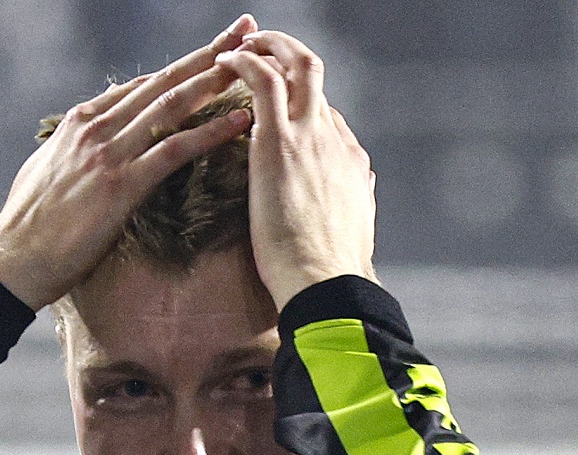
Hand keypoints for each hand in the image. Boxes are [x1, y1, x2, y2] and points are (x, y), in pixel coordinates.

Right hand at [0, 15, 258, 310]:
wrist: (13, 258)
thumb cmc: (30, 224)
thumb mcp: (48, 170)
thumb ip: (74, 149)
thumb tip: (86, 140)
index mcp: (81, 122)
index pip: (141, 86)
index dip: (179, 68)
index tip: (212, 54)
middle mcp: (97, 127)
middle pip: (163, 81)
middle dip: (208, 54)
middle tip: (244, 30)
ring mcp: (109, 154)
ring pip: (172, 106)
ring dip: (216, 81)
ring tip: (253, 64)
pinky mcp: (121, 185)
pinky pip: (175, 151)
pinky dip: (211, 133)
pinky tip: (240, 122)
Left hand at [215, 31, 376, 311]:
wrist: (326, 284)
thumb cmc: (327, 276)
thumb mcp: (349, 236)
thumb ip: (348, 207)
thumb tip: (352, 199)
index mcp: (349, 162)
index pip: (325, 113)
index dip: (298, 100)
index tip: (271, 101)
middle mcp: (334, 139)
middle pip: (317, 75)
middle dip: (288, 52)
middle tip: (259, 48)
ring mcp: (310, 136)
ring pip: (296, 66)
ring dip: (267, 47)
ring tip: (237, 47)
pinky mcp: (281, 142)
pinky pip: (265, 80)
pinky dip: (246, 62)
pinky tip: (225, 62)